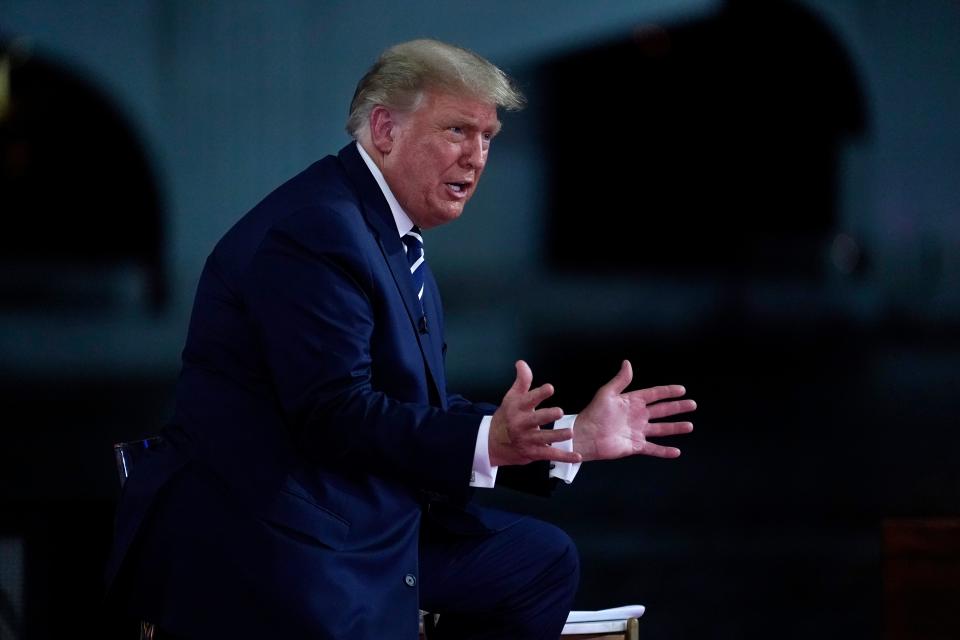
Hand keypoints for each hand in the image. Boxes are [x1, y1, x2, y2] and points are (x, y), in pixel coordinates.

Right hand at [488, 361, 582, 466]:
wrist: (492, 443)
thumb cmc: (507, 417)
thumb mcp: (512, 397)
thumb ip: (522, 380)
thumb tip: (522, 362)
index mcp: (518, 408)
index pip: (528, 399)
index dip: (539, 394)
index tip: (550, 388)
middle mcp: (521, 424)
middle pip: (535, 420)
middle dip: (547, 416)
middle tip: (559, 411)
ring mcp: (527, 440)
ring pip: (543, 438)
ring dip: (557, 436)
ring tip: (570, 432)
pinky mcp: (533, 453)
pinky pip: (550, 455)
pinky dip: (564, 456)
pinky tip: (577, 456)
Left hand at [573, 360, 695, 461]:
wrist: (586, 435)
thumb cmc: (594, 413)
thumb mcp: (607, 393)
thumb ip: (620, 380)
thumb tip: (627, 363)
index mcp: (632, 402)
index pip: (654, 394)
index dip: (668, 392)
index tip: (682, 389)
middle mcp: (637, 416)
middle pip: (662, 411)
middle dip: (677, 407)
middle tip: (692, 404)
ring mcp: (638, 431)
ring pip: (661, 429)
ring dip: (675, 428)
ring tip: (689, 426)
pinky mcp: (635, 446)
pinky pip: (653, 448)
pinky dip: (664, 451)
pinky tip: (676, 451)